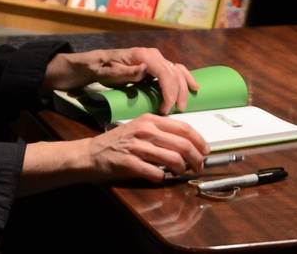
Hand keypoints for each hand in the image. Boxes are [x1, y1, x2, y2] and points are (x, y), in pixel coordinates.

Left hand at [43, 47, 198, 113]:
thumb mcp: (106, 71)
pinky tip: (193, 88)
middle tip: (174, 112)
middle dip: (178, 93)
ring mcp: (153, 60)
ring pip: (177, 71)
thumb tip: (144, 70)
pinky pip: (173, 71)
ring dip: (183, 87)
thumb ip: (124, 71)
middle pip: (174, 72)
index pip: (164, 72)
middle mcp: (151, 55)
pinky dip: (184, 78)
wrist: (86, 65)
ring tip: (183, 105)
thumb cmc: (95, 68)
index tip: (166, 110)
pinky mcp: (153, 67)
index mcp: (142, 55)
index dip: (169, 92)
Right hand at [78, 113, 210, 182]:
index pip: (184, 128)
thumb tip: (187, 144)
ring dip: (181, 169)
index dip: (199, 141)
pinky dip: (162, 178)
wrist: (90, 154)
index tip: (205, 151)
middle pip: (183, 144)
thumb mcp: (140, 129)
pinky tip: (160, 178)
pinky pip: (155, 173)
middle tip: (198, 167)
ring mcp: (137, 146)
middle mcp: (145, 130)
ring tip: (180, 173)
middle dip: (196, 158)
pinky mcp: (129, 163)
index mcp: (150, 120)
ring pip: (173, 159)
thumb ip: (160, 133)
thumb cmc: (118, 143)